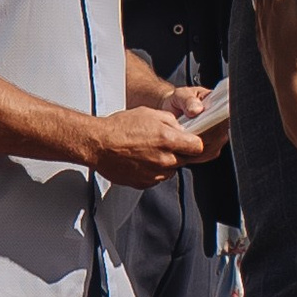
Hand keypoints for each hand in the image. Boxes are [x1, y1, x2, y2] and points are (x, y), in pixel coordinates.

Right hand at [88, 103, 213, 187]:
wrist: (98, 144)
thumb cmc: (119, 128)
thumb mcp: (150, 113)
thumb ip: (171, 122)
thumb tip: (181, 129)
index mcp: (168, 140)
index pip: (198, 147)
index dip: (194, 143)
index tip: (190, 141)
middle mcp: (164, 160)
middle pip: (185, 159)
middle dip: (179, 151)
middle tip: (163, 143)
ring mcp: (155, 174)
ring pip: (171, 170)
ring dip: (166, 162)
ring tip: (148, 150)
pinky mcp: (144, 183)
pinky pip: (157, 177)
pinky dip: (153, 170)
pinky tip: (141, 159)